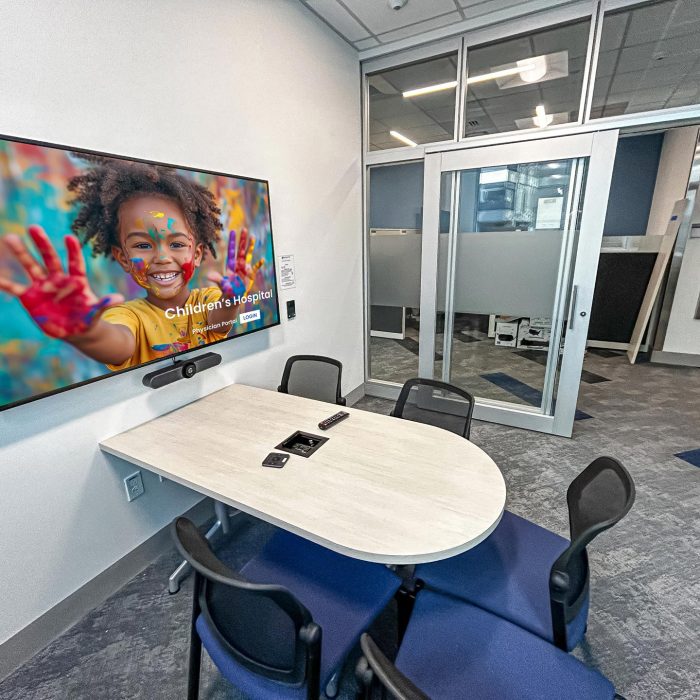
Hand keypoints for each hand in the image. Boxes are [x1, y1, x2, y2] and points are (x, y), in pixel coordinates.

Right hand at [0, 225, 123, 338]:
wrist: (74, 330)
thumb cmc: (87, 318)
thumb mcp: (96, 312)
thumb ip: (104, 304)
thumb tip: (120, 297)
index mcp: (76, 280)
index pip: (75, 263)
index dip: (72, 251)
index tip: (69, 237)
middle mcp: (58, 279)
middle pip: (50, 258)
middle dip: (42, 244)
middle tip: (33, 227)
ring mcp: (43, 286)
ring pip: (31, 266)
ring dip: (21, 253)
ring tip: (10, 237)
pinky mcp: (30, 297)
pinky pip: (15, 288)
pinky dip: (5, 283)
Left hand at [208, 228, 263, 299]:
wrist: (234, 297)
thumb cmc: (227, 290)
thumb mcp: (222, 285)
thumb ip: (217, 279)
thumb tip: (209, 276)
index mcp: (231, 265)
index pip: (232, 251)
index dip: (233, 242)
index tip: (233, 231)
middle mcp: (238, 264)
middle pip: (241, 250)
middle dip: (242, 240)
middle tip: (244, 229)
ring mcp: (245, 269)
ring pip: (248, 255)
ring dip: (250, 247)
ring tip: (252, 237)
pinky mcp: (251, 275)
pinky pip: (255, 268)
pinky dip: (259, 264)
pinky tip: (262, 260)